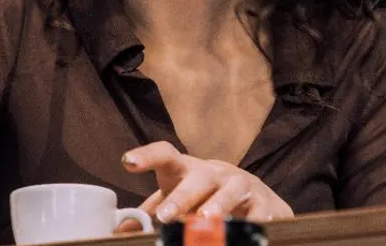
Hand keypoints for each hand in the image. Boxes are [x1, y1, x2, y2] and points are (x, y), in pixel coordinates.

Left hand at [122, 142, 292, 222]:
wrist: (256, 197)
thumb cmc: (206, 197)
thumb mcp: (179, 200)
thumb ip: (152, 212)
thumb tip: (121, 229)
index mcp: (187, 169)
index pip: (165, 154)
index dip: (147, 156)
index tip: (128, 162)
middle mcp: (214, 172)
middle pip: (198, 177)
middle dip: (181, 196)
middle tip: (164, 216)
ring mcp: (241, 184)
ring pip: (231, 191)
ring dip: (218, 206)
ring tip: (205, 221)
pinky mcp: (264, 202)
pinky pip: (258, 213)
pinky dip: (251, 223)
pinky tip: (246, 231)